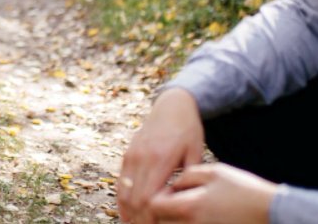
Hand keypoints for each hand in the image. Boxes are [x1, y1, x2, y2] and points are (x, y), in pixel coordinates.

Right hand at [118, 87, 204, 223]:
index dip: (149, 216)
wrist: (172, 105)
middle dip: (138, 219)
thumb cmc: (188, 129)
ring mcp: (132, 156)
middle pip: (134, 197)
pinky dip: (121, 199)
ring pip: (124, 191)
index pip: (149, 196)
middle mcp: (142, 158)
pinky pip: (120, 181)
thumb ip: (189, 176)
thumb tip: (182, 200)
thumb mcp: (196, 151)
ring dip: (127, 212)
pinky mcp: (128, 154)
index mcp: (161, 159)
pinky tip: (126, 213)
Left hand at [148, 163, 275, 223]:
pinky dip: (184, 222)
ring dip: (170, 219)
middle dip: (158, 211)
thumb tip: (171, 184)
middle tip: (168, 200)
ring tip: (180, 207)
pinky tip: (196, 214)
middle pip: (158, 221)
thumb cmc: (244, 189)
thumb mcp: (215, 172)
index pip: (153, 205)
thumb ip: (187, 176)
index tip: (164, 188)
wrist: (272, 212)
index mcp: (189, 206)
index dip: (153, 195)